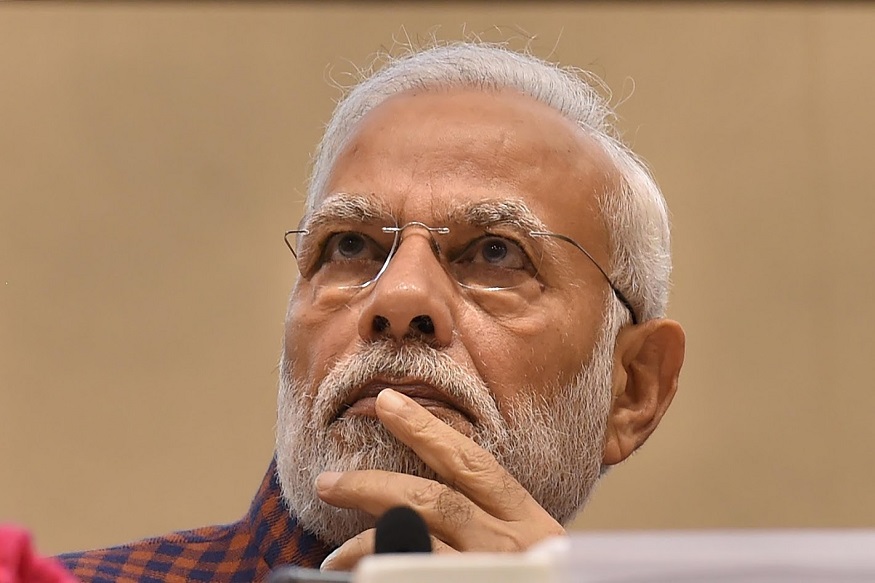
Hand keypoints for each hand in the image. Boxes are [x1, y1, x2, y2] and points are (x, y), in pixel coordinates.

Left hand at [316, 388, 565, 570]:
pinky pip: (415, 571)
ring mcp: (491, 569)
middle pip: (434, 498)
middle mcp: (512, 542)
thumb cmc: (540, 581)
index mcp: (529, 521)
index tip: (387, 403)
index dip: (426, 430)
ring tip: (331, 557)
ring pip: (418, 537)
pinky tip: (358, 575)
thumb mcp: (530, 550)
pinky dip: (383, 567)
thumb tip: (426, 507)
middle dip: (373, 485)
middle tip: (329, 482)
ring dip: (365, 542)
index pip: (473, 463)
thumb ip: (492, 523)